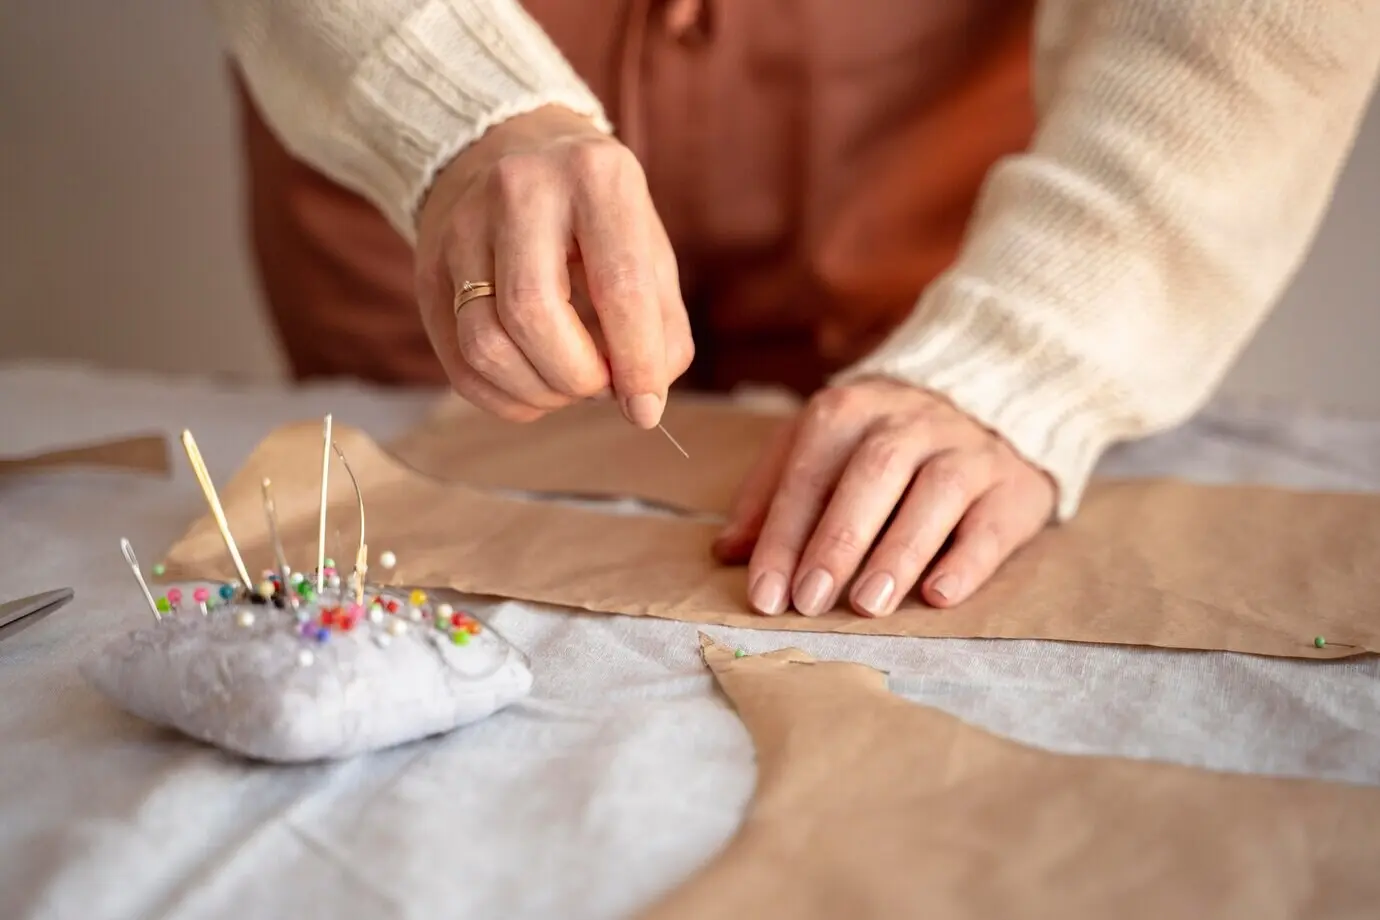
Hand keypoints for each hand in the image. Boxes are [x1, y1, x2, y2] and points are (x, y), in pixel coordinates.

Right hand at [415, 105, 692, 427]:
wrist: (508, 151)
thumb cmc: (595, 214)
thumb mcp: (646, 246)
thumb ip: (661, 325)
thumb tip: (642, 403)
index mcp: (594, 176)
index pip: (618, 286)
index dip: (636, 362)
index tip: (645, 407)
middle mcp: (518, 190)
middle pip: (533, 315)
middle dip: (577, 377)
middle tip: (601, 385)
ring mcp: (461, 227)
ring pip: (485, 345)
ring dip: (538, 392)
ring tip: (569, 383)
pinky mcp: (428, 269)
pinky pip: (458, 365)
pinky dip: (505, 398)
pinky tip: (534, 387)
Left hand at [713, 379, 1055, 615]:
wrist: (987, 402)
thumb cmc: (880, 443)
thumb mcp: (820, 450)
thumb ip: (772, 494)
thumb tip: (726, 551)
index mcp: (851, 409)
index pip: (810, 471)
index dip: (784, 534)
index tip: (765, 593)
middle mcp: (911, 421)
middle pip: (873, 474)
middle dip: (837, 541)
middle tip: (809, 601)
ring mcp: (968, 449)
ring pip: (936, 492)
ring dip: (899, 551)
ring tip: (867, 603)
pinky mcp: (1013, 485)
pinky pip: (991, 522)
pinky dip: (966, 560)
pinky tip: (938, 595)